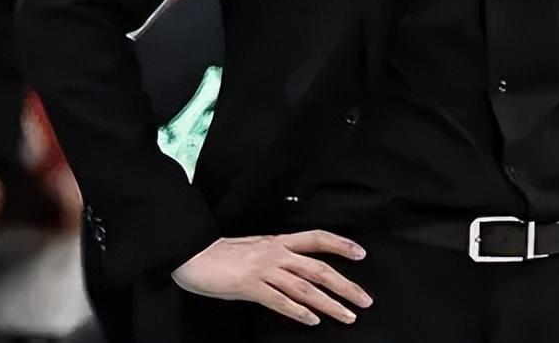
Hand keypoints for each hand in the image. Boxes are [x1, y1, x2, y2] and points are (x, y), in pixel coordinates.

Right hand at [172, 230, 372, 326]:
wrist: (193, 254)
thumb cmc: (223, 254)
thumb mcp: (256, 248)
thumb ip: (277, 256)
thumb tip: (297, 268)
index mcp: (278, 242)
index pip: (317, 239)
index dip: (340, 245)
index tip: (361, 254)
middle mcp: (276, 253)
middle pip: (318, 268)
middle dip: (345, 285)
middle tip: (365, 300)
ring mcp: (263, 269)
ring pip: (304, 287)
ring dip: (329, 303)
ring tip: (347, 316)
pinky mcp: (249, 286)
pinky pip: (278, 300)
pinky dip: (298, 311)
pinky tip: (312, 319)